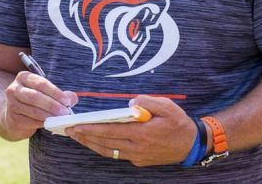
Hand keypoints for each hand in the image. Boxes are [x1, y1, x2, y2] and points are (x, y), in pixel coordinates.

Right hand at [2, 71, 77, 139]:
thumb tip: (73, 98)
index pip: (41, 83)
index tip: (67, 101)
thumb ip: (59, 94)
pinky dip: (43, 123)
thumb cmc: (33, 101)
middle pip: (35, 96)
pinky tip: (52, 124)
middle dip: (52, 105)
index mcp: (23, 77)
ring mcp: (12, 104)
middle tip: (65, 112)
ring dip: (49, 115)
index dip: (55, 92)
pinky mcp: (13, 119)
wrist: (13, 115)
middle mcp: (14, 89)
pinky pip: (31, 121)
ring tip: (61, 119)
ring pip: (33, 110)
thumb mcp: (44, 93)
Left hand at [65, 95, 194, 166]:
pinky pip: (117, 154)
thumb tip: (129, 103)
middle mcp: (137, 147)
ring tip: (77, 136)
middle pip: (105, 143)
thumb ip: (147, 101)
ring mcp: (137, 156)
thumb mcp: (166, 105)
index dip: (92, 129)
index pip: (110, 131)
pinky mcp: (139, 160)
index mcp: (142, 133)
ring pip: (108, 151)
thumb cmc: (178, 122)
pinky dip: (104, 148)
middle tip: (69, 131)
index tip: (77, 126)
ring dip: (91, 144)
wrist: (192, 145)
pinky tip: (96, 141)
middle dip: (85, 137)